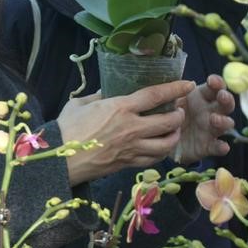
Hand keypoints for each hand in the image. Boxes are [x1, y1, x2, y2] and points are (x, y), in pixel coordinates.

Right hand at [57, 80, 193, 184]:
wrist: (58, 159)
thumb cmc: (66, 128)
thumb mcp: (81, 103)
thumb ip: (98, 96)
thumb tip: (109, 91)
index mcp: (120, 108)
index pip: (156, 95)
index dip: (175, 89)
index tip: (188, 84)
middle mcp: (131, 128)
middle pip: (168, 121)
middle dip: (179, 115)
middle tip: (180, 110)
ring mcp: (132, 148)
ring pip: (166, 144)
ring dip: (175, 135)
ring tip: (175, 130)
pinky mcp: (128, 164)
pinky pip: (153, 159)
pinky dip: (161, 152)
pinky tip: (161, 147)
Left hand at [174, 74, 234, 164]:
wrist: (162, 139)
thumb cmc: (168, 113)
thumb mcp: (169, 101)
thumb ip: (173, 93)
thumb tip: (174, 86)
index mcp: (202, 97)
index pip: (215, 87)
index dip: (217, 82)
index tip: (212, 81)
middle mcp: (211, 111)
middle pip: (226, 103)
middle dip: (226, 99)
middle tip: (222, 96)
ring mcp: (211, 129)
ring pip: (226, 124)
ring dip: (224, 121)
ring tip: (215, 119)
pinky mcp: (208, 146)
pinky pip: (217, 146)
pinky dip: (221, 147)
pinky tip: (223, 147)